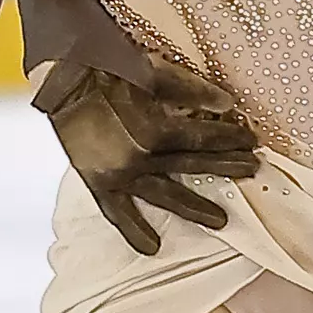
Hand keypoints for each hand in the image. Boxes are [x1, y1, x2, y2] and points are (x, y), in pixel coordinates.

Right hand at [36, 54, 261, 258]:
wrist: (61, 76)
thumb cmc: (110, 66)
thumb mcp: (154, 70)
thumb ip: (192, 90)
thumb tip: (228, 105)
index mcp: (156, 131)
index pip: (205, 139)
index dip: (231, 139)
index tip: (252, 141)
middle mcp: (141, 159)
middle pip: (193, 167)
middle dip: (226, 167)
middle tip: (252, 171)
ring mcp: (119, 174)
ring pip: (165, 195)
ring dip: (194, 208)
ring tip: (221, 221)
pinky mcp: (97, 181)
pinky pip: (118, 212)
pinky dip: (134, 230)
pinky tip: (152, 247)